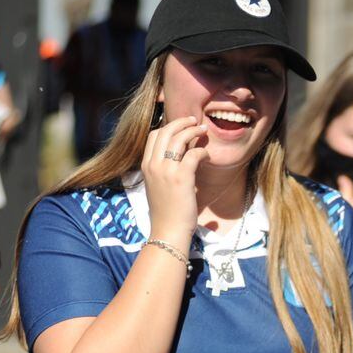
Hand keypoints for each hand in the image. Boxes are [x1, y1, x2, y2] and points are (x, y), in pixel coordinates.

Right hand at [140, 115, 208, 240]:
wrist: (167, 231)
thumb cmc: (166, 213)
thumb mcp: (159, 187)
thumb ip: (164, 171)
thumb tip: (180, 158)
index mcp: (145, 166)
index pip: (153, 136)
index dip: (168, 127)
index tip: (181, 126)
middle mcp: (153, 165)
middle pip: (165, 131)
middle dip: (181, 123)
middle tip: (195, 121)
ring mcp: (165, 170)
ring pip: (178, 138)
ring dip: (193, 131)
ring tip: (203, 130)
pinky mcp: (181, 177)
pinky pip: (193, 154)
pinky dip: (202, 151)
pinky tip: (207, 155)